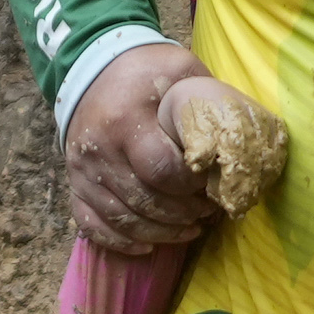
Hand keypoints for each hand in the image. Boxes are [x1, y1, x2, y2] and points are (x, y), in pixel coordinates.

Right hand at [64, 42, 225, 255]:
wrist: (92, 67)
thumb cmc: (146, 72)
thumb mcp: (180, 70)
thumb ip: (207, 100)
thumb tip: (239, 140)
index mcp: (126, 120)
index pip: (163, 170)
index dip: (192, 187)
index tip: (212, 185)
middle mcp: (100, 150)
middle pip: (146, 201)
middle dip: (182, 213)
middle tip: (207, 211)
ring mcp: (82, 171)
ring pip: (124, 219)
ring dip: (161, 232)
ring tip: (190, 228)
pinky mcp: (74, 184)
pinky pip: (93, 226)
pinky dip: (121, 242)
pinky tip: (148, 246)